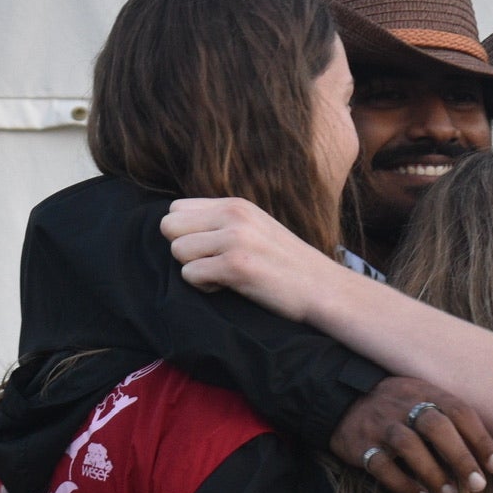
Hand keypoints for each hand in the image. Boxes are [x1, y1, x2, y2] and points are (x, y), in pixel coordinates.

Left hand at [162, 197, 340, 319]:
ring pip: (177, 251)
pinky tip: (229, 287)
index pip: (176, 208)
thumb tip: (177, 228)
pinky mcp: (236, 266)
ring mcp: (235, 238)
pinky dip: (204, 287)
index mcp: (236, 204)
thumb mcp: (256, 228)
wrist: (323, 288)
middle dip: (184, 250)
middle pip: (169, 226)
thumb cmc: (287, 265)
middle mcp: (234, 215)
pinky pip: (190, 274)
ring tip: (224, 275)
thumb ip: (222, 222)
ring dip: (194, 270)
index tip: (209, 249)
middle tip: (211, 263)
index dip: (185, 233)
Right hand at [332, 377, 492, 492]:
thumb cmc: (398, 405)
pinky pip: (382, 466)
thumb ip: (450, 418)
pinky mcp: (361, 444)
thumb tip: (484, 457)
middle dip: (460, 457)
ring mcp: (381, 424)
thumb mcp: (424, 397)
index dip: (480, 439)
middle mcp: (404, 405)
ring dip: (433, 473)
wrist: (343, 398)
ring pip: (408, 445)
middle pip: (436, 426)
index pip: (459, 411)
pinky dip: (403, 484)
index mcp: (426, 392)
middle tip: (478, 485)